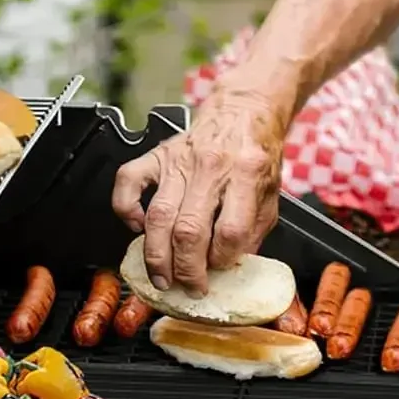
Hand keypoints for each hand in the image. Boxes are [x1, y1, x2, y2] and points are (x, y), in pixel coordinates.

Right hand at [111, 86, 287, 293]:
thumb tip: (230, 269)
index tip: (219, 269)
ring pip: (158, 216)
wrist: (244, 111)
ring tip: (162, 277)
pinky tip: (137, 227)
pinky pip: (128, 182)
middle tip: (188, 287)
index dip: (222, 260)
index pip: (230, 231)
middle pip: (189, 230)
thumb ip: (253, 231)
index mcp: (246, 173)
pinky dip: (126, 209)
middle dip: (186, 270)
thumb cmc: (256, 154)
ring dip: (156, 255)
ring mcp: (180, 160)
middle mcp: (211, 166)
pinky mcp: (158, 155)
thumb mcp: (271, 194)